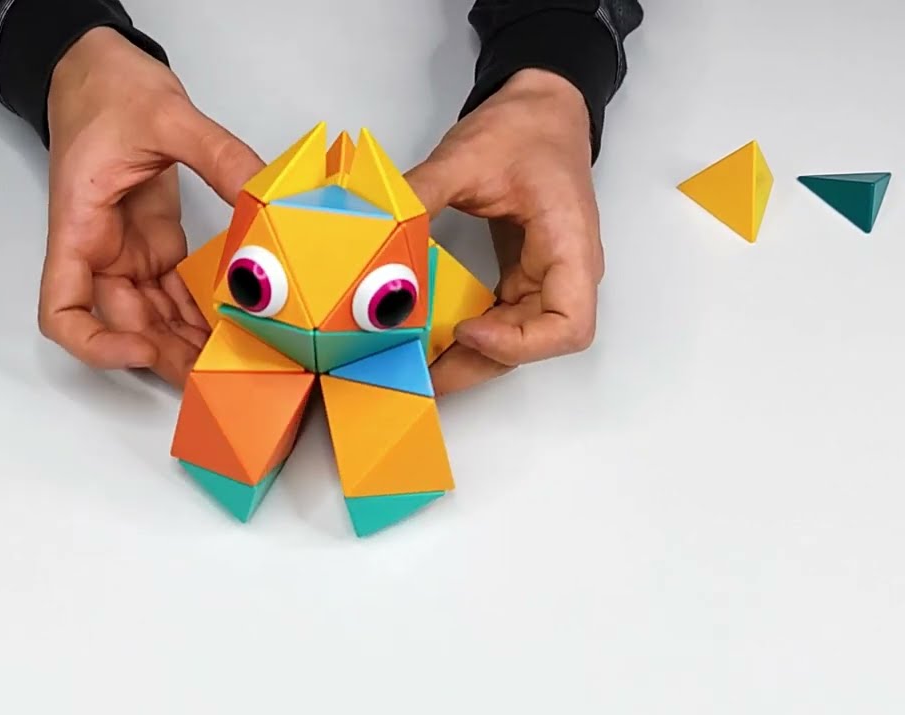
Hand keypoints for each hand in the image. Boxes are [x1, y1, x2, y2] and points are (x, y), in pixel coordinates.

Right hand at [39, 28, 264, 388]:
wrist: (96, 67)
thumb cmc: (105, 89)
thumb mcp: (166, 115)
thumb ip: (218, 155)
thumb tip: (264, 194)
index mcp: (80, 226)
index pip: (62, 310)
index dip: (95, 343)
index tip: (140, 347)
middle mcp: (99, 250)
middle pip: (120, 324)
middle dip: (164, 353)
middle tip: (213, 373)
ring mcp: (128, 251)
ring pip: (151, 315)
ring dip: (186, 339)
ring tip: (231, 359)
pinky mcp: (154, 243)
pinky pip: (174, 291)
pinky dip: (199, 311)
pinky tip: (233, 324)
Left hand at [407, 69, 603, 395]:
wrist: (541, 108)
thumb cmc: (524, 129)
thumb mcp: (468, 156)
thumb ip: (423, 193)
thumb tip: (377, 228)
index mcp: (569, 246)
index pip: (568, 326)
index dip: (518, 342)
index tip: (467, 329)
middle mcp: (563, 274)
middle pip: (533, 345)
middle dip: (476, 364)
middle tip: (419, 375)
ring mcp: (543, 280)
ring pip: (513, 340)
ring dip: (467, 358)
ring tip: (415, 367)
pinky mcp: (520, 278)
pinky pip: (498, 320)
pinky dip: (464, 336)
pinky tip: (427, 340)